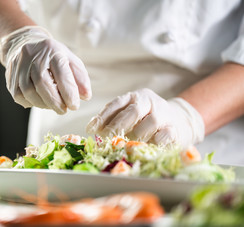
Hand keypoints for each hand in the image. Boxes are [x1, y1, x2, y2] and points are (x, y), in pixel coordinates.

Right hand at [0, 26, 91, 113]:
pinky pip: (19, 96)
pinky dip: (32, 103)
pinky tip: (40, 101)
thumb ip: (80, 78)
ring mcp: (19, 67)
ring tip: (53, 105)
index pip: (61, 72)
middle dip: (55, 102)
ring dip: (44, 104)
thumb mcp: (70, 60)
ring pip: (29, 92)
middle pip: (42, 83)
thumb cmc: (52, 56)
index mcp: (52, 51)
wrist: (25, 44)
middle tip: (64, 110)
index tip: (74, 105)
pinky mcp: (11, 77)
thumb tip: (86, 96)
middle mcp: (33, 57)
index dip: (68, 92)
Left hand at [86, 88, 204, 148]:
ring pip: (151, 122)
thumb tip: (92, 129)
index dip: (103, 116)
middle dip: (117, 125)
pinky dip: (154, 142)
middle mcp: (150, 102)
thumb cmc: (146, 121)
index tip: (90, 129)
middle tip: (105, 137)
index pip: (117, 103)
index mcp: (136, 97)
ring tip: (127, 144)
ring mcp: (165, 114)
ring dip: (137, 135)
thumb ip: (114, 120)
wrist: (179, 121)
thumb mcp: (130, 115)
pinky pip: (165, 135)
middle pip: (134, 111)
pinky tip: (145, 147)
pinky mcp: (175, 129)